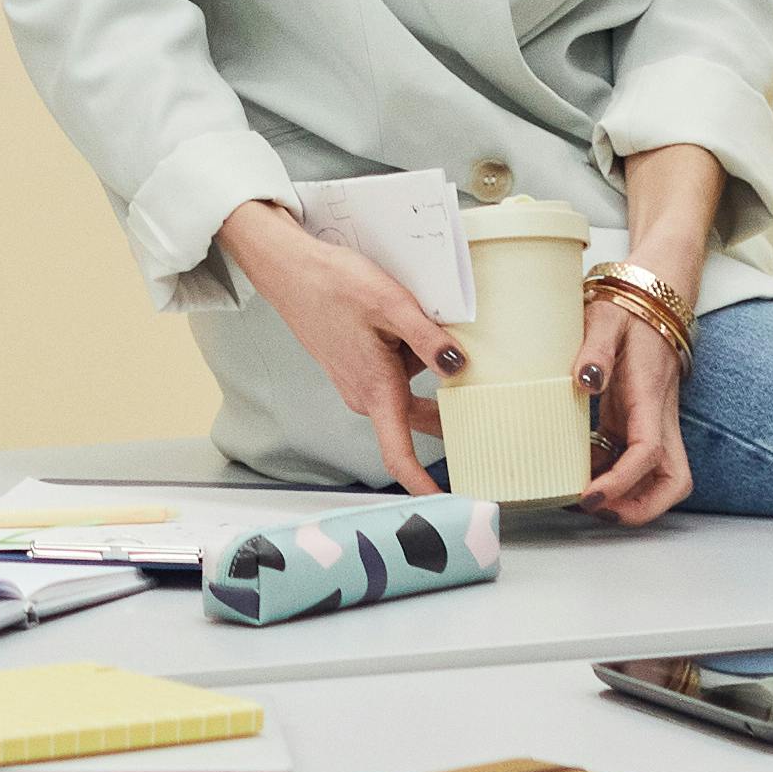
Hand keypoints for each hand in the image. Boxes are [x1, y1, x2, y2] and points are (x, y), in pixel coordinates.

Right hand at [212, 201, 462, 494]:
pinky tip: (413, 329)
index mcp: (376, 389)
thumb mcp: (391, 304)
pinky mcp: (355, 368)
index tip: (448, 502)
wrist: (290, 269)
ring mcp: (357, 382)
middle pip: (416, 422)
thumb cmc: (331, 284)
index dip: (423, 484)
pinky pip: (394, 377)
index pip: (400, 455)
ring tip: (444, 340)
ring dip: (428, 377)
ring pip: (407, 393)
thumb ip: (428, 339)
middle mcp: (365, 395)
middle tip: (483, 405)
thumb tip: (459, 366)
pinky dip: (411, 361)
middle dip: (448, 417)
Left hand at [573, 298, 688, 522]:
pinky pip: (634, 464)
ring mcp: (651, 424)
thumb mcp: (604, 318)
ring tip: (584, 498)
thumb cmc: (629, 309)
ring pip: (659, 479)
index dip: (622, 482)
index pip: (648, 453)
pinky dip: (613, 478)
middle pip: (673, 481)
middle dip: (643, 507)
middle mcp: (658, 418)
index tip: (590, 495)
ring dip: (630, 499)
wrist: (654, 298)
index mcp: (650, 396)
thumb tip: (585, 382)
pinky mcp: (638, 424)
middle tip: (599, 510)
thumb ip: (594, 348)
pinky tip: (580, 473)